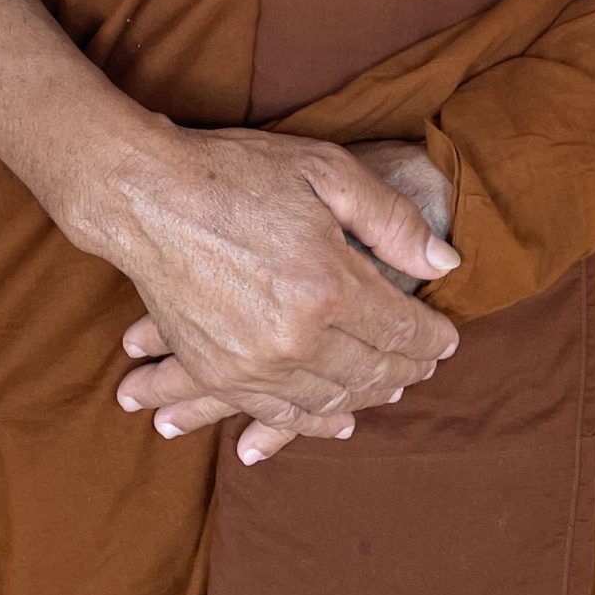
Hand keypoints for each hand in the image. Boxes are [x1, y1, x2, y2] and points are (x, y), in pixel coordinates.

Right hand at [72, 124, 461, 464]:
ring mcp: (255, 364)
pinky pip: (279, 414)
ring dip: (368, 397)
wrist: (146, 196)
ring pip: (331, 400)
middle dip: (408, 369)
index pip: (403, 331)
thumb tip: (443, 265)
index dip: (432, 338)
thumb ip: (391, 221)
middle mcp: (296, 338)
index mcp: (330, 286)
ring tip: (390, 388)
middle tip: (426, 364)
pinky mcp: (221, 373)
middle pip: (372, 371)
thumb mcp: (326, 171)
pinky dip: (314, 423)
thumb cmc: (237, 173)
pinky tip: (336, 421)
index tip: (448, 338)